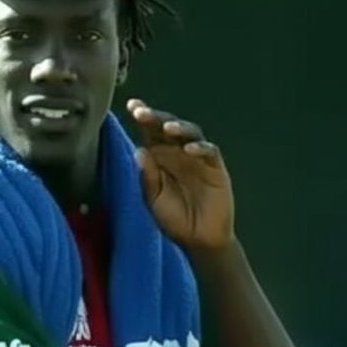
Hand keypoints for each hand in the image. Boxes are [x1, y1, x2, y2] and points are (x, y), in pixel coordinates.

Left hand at [126, 99, 234, 250]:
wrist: (199, 241)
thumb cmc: (174, 219)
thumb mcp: (153, 200)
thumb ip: (147, 177)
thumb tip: (139, 150)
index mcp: (159, 157)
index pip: (150, 132)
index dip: (142, 118)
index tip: (131, 106)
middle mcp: (178, 153)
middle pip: (168, 128)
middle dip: (155, 118)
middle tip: (141, 112)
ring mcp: (197, 159)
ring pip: (191, 134)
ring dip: (179, 128)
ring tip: (167, 128)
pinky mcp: (215, 169)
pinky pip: (210, 153)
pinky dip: (201, 148)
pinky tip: (189, 150)